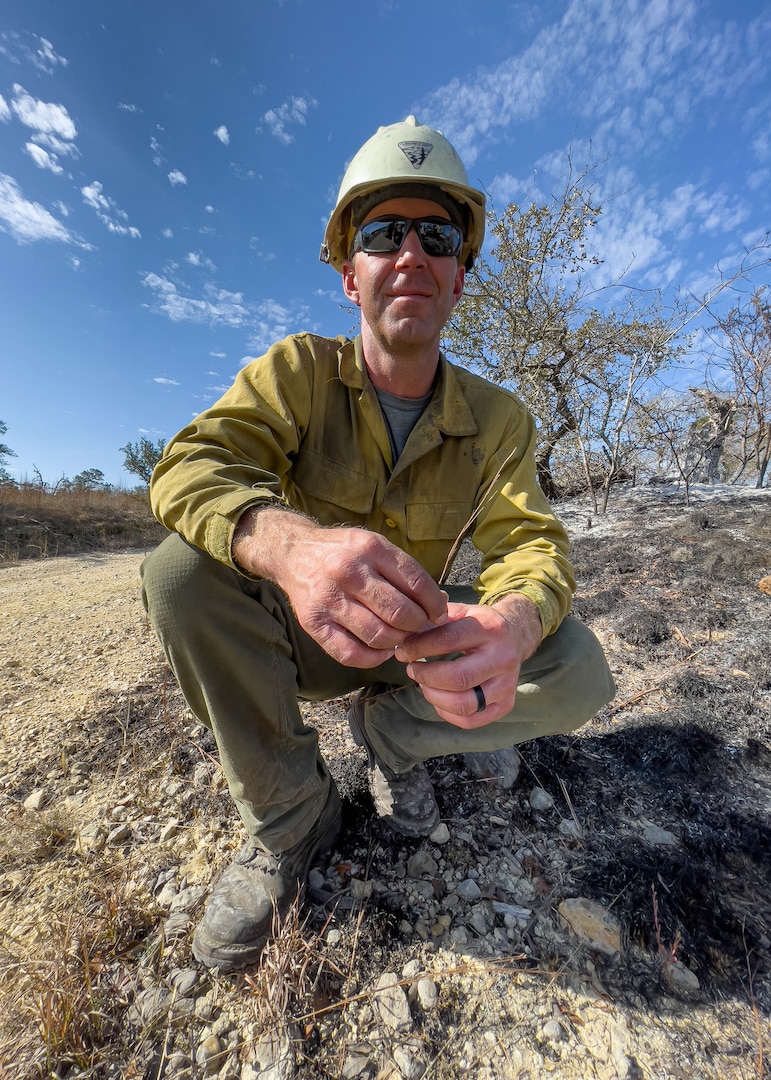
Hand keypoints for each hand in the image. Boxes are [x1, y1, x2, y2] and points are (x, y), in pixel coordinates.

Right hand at [233, 507, 447, 666]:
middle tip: (420, 628)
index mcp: (370, 548)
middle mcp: (349, 571)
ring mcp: (329, 599)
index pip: (416, 583)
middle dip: (418, 626)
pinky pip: (350, 653)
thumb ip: (405, 572)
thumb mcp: (375, 546)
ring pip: (379, 635)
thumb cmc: (344, 552)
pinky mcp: (313, 622)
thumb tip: (441, 603)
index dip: (434, 605)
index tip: (439, 614)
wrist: (293, 552)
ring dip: (398, 643)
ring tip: (400, 638)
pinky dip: (373, 658)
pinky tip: (381, 652)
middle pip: (400, 612)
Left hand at [394, 594, 541, 727]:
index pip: (447, 641)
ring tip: (423, 683)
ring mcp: (507, 684)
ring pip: (463, 704)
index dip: (418, 648)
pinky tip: (438, 697)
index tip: (402, 651)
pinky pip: (470, 720)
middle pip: (457, 678)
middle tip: (411, 669)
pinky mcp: (506, 704)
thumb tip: (403, 637)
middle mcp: (503, 658)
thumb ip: (433, 622)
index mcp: (491, 629)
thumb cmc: (479, 624)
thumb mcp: (461, 613)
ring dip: (433, 696)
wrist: (516, 635)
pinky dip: (446, 713)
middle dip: (425, 676)